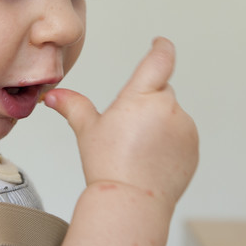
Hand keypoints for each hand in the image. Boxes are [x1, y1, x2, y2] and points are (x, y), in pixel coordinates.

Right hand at [44, 38, 197, 208]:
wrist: (132, 202)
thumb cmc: (108, 166)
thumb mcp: (87, 131)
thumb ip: (73, 106)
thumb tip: (52, 95)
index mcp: (140, 97)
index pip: (159, 60)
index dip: (161, 47)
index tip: (160, 42)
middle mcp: (167, 108)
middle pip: (161, 91)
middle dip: (148, 102)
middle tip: (129, 130)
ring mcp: (184, 128)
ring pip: (172, 114)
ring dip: (160, 123)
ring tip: (140, 150)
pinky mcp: (193, 147)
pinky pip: (182, 135)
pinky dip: (171, 142)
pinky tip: (152, 160)